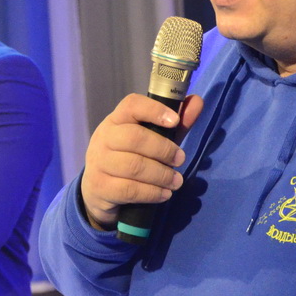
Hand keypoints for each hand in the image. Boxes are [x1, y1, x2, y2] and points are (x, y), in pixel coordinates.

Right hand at [80, 94, 202, 229]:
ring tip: (176, 181)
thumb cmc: (129, 158)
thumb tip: (197, 101)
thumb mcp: (151, 141)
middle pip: (134, 137)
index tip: (175, 121)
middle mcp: (104, 138)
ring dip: (161, 175)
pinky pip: (129, 189)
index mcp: (116, 120)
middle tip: (180, 160)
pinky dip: (152, 193)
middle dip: (163, 149)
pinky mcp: (100, 187)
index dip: (154, 110)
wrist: (98, 191)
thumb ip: (174, 125)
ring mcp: (99, 163)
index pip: (131, 105)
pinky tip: (164, 194)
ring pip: (134, 166)